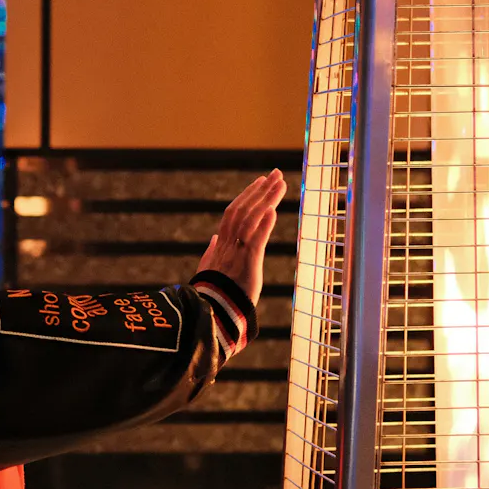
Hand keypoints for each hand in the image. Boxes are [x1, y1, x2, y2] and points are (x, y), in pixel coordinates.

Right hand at [197, 170, 286, 305]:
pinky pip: (255, 241)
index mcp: (221, 245)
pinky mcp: (247, 265)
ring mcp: (237, 253)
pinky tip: (272, 211)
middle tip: (275, 174)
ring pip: (250, 220)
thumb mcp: (209, 269)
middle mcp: (228, 245)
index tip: (260, 182)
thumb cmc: (212, 295)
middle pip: (243, 210)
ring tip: (280, 183)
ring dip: (266, 200)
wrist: (208, 315)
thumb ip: (213, 252)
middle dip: (260, 190)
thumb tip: (215, 238)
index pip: (233, 213)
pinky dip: (263, 225)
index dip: (247, 196)